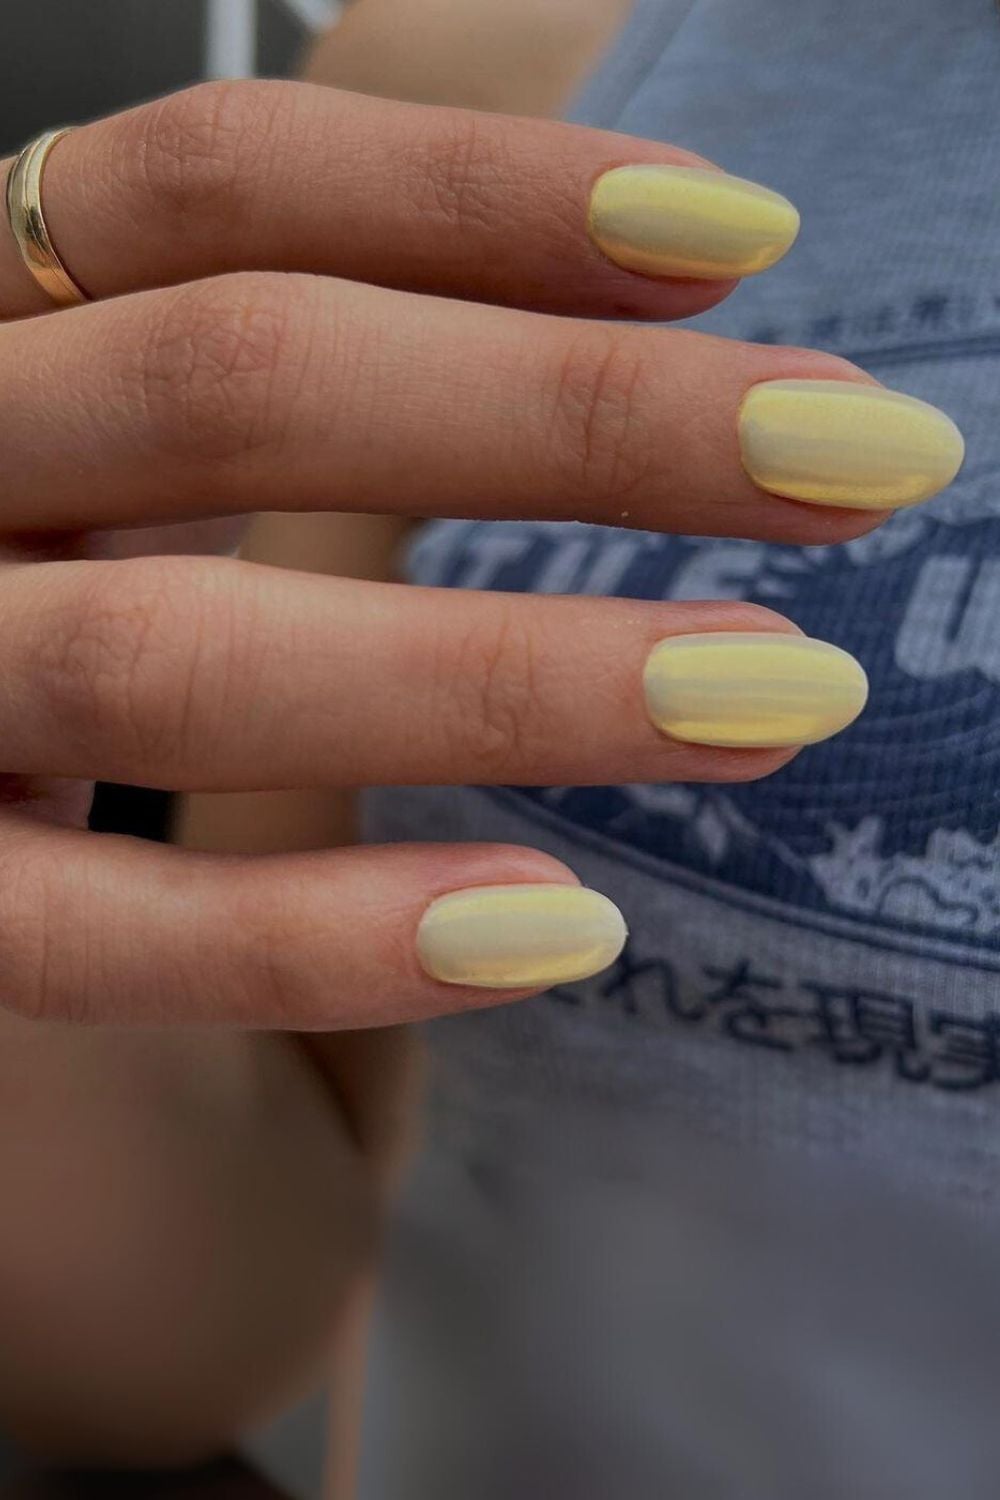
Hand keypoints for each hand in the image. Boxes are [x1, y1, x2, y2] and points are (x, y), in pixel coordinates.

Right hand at [0, 79, 961, 1027]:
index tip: (741, 237)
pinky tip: (557, 929)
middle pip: (238, 385)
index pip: (212, 187)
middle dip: (580, 420)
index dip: (474, 193)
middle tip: (857, 460)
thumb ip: (283, 399)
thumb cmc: (47, 595)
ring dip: (509, 679)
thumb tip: (617, 353)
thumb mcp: (144, 454)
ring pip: (174, 662)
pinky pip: (97, 935)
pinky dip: (321, 934)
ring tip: (774, 692)